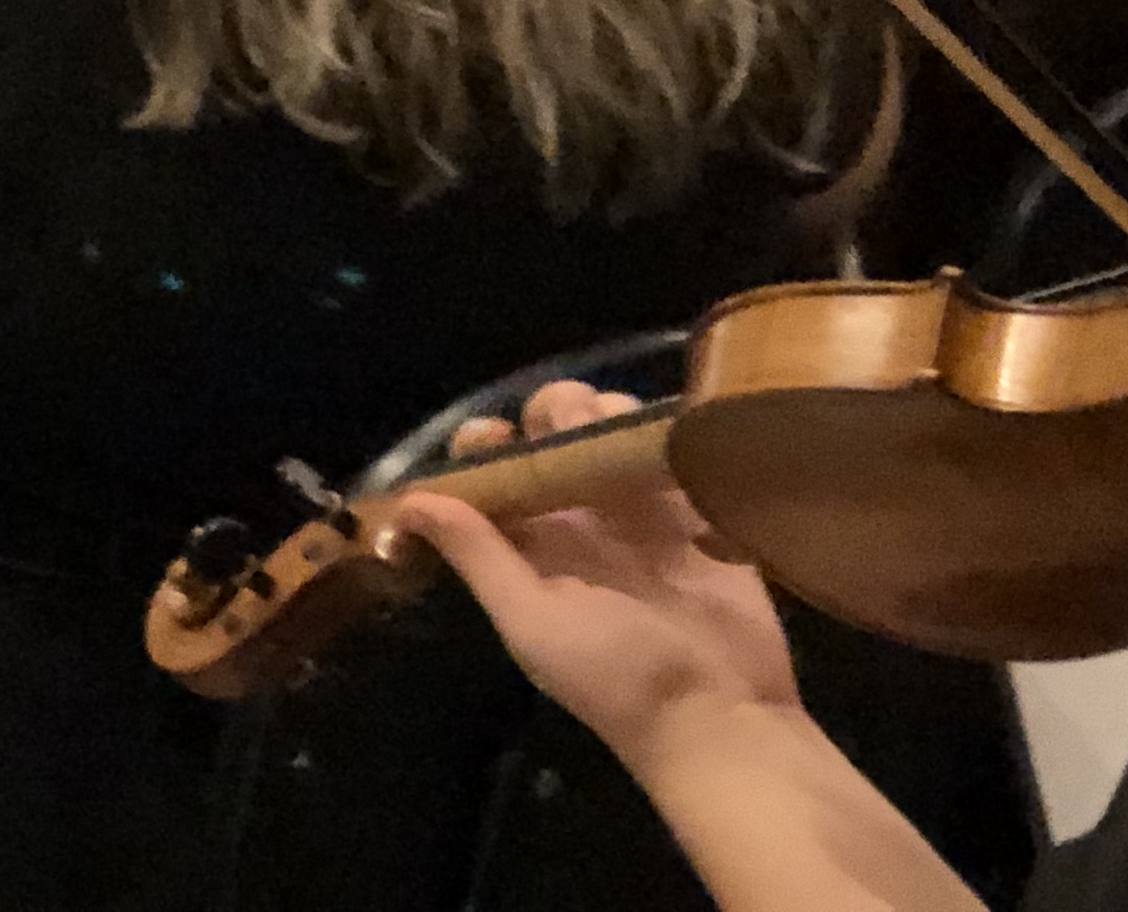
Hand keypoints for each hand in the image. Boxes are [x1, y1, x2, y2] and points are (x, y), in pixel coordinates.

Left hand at [391, 382, 800, 772]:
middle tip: (576, 426)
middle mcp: (580, 520)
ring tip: (621, 432)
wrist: (721, 715)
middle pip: (553, 434)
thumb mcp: (533, 621)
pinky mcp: (695, 509)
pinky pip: (671, 446)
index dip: (485, 442)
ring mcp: (639, 511)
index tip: (499, 435)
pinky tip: (662, 434)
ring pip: (611, 428)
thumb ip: (477, 557)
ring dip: (609, 412)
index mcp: (532, 546)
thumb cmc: (617, 675)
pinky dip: (663, 428)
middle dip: (556, 411)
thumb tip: (407, 505)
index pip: (492, 472)